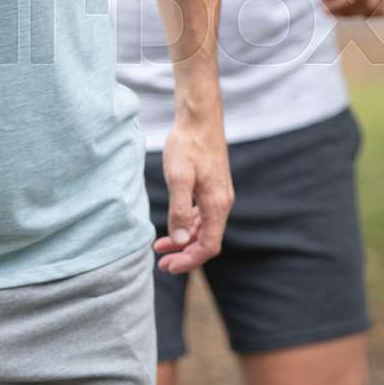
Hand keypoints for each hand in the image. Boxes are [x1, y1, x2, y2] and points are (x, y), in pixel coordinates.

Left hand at [153, 111, 233, 274]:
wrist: (199, 117)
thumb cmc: (187, 144)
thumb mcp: (178, 177)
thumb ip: (180, 210)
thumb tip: (181, 240)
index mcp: (217, 204)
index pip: (208, 246)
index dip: (189, 260)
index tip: (168, 266)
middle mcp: (222, 202)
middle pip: (207, 241)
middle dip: (185, 254)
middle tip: (162, 263)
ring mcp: (218, 195)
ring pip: (204, 228)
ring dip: (185, 240)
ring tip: (161, 247)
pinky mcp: (212, 186)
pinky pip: (203, 215)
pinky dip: (188, 225)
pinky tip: (175, 225)